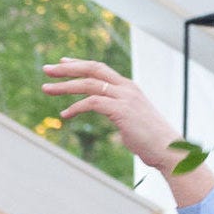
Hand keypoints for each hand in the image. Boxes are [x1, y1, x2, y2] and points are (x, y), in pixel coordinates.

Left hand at [39, 61, 213, 201]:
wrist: (168, 150)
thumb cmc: (150, 139)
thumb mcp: (132, 120)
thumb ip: (119, 113)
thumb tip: (110, 118)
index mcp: (128, 87)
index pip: (100, 69)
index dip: (79, 64)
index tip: (62, 63)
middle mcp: (126, 88)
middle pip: (92, 69)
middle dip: (67, 68)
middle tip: (47, 69)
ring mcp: (125, 97)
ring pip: (89, 84)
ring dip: (65, 86)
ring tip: (46, 88)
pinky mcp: (121, 110)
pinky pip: (92, 103)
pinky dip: (75, 107)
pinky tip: (64, 115)